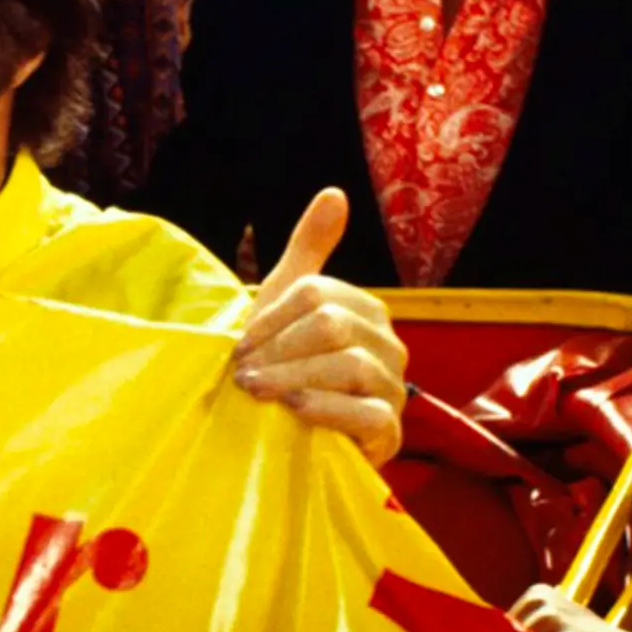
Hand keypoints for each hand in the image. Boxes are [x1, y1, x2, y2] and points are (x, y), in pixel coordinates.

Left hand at [231, 189, 407, 465]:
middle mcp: (389, 346)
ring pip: (349, 367)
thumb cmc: (288, 368)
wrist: (294, 439)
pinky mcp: (390, 434)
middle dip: (278, 350)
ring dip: (291, 378)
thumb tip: (335, 193)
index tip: (237, 346)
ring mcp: (394, 390)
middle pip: (332, 326)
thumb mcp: (289, 306)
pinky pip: (368, 414)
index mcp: (367, 310)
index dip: (270, 319)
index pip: (317, 295)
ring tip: (256, 391)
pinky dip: (326, 410)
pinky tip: (294, 410)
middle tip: (241, 373)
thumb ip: (309, 251)